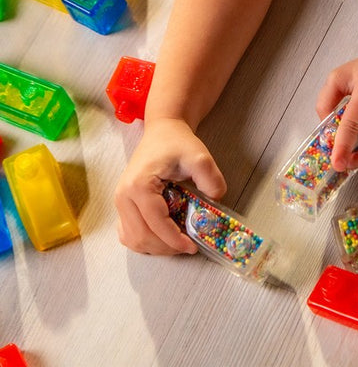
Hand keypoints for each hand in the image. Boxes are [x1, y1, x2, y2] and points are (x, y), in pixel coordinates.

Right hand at [114, 118, 226, 254]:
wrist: (163, 131)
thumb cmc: (178, 143)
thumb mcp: (200, 157)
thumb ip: (211, 179)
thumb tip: (216, 202)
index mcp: (139, 185)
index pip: (156, 223)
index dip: (174, 240)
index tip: (192, 246)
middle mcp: (123, 196)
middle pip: (141, 236)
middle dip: (166, 247)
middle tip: (188, 246)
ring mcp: (120, 202)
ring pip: (132, 239)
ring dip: (155, 247)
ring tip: (178, 242)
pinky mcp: (123, 205)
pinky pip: (128, 233)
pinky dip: (145, 241)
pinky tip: (163, 236)